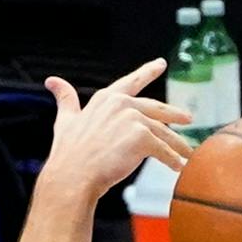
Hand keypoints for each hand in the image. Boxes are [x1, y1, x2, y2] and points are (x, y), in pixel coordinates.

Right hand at [43, 58, 193, 197]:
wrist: (72, 177)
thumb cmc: (68, 154)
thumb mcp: (65, 120)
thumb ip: (65, 99)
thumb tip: (53, 81)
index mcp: (106, 99)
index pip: (131, 82)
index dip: (147, 71)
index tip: (161, 64)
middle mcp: (121, 104)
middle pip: (155, 110)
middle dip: (174, 114)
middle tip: (188, 118)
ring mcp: (133, 119)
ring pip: (162, 133)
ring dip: (176, 146)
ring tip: (186, 155)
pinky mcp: (142, 137)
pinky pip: (163, 150)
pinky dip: (172, 160)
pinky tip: (178, 167)